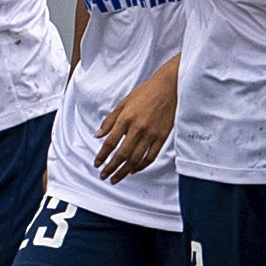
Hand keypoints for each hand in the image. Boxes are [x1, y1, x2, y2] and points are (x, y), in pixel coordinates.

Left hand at [95, 63, 177, 180]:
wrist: (169, 87)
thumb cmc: (146, 92)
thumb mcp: (123, 102)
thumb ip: (110, 120)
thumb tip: (98, 135)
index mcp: (126, 118)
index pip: (110, 142)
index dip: (102, 156)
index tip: (97, 164)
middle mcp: (138, 128)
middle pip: (122, 154)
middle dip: (111, 168)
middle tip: (104, 176)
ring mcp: (151, 134)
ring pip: (135, 159)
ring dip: (124, 171)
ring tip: (116, 177)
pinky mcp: (162, 137)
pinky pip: (151, 157)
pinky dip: (141, 166)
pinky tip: (134, 170)